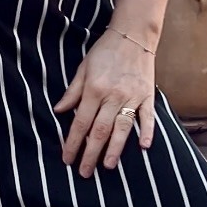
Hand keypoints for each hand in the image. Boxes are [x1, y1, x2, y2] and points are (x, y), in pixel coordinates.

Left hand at [53, 30, 154, 176]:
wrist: (133, 34)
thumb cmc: (104, 51)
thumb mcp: (83, 68)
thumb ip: (72, 92)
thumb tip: (58, 111)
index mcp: (94, 90)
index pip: (80, 122)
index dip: (72, 143)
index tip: (67, 159)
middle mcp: (112, 96)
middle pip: (99, 131)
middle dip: (90, 154)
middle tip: (84, 172)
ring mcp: (132, 96)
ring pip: (122, 128)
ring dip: (114, 149)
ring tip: (107, 166)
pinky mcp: (147, 95)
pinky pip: (148, 116)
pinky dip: (147, 131)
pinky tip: (143, 147)